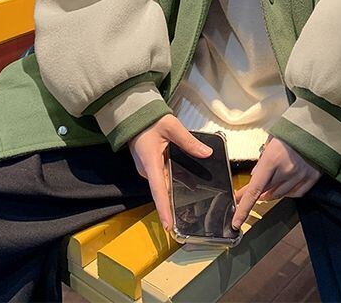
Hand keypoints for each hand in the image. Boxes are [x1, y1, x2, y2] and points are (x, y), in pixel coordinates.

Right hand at [128, 114, 211, 229]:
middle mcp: (148, 170)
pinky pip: (164, 176)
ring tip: (195, 203)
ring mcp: (149, 169)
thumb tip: (206, 154)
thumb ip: (188, 141)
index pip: (158, 191)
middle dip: (175, 204)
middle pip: (163, 191)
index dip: (164, 209)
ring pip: (165, 184)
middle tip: (191, 217)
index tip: (168, 226)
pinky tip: (190, 183)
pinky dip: (175, 181)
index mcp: (150, 163)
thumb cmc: (150, 120)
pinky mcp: (152, 165)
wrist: (134, 115)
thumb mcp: (172, 127)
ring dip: (177, 191)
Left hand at [231, 136, 321, 229]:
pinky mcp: (311, 178)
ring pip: (280, 195)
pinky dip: (288, 192)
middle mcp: (286, 170)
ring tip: (275, 177)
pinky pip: (295, 194)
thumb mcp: (270, 143)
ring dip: (272, 191)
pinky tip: (287, 182)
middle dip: (259, 190)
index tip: (237, 221)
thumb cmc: (290, 132)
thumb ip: (262, 162)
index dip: (244, 207)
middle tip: (257, 184)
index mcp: (271, 159)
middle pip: (266, 192)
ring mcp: (300, 175)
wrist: (316, 127)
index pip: (254, 189)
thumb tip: (255, 177)